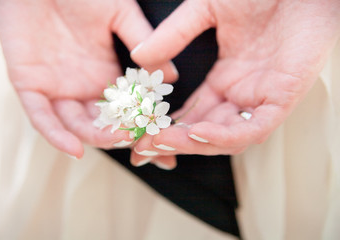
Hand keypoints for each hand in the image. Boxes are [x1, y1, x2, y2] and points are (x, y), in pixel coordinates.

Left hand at [0, 0, 177, 157]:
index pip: (127, 105)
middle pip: (104, 122)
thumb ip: (142, 40)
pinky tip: (76, 149)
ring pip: (76, 125)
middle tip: (142, 142)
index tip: (163, 134)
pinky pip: (42, 118)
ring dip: (98, 137)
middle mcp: (83, 86)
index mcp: (106, 72)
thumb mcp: (119, 12)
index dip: (144, 121)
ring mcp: (57, 88)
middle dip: (124, 135)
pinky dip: (57, 136)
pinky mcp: (30, 86)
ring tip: (119, 139)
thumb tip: (171, 74)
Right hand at [130, 0, 339, 167]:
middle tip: (142, 146)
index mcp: (225, 79)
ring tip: (161, 139)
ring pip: (227, 137)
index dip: (166, 125)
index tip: (140, 132)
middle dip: (173, 141)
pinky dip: (225, 136)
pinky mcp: (283, 98)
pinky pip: (253, 129)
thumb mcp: (206, 9)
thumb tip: (140, 55)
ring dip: (192, 144)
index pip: (192, 114)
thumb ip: (174, 34)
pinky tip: (197, 132)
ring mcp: (261, 98)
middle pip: (205, 132)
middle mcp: (241, 94)